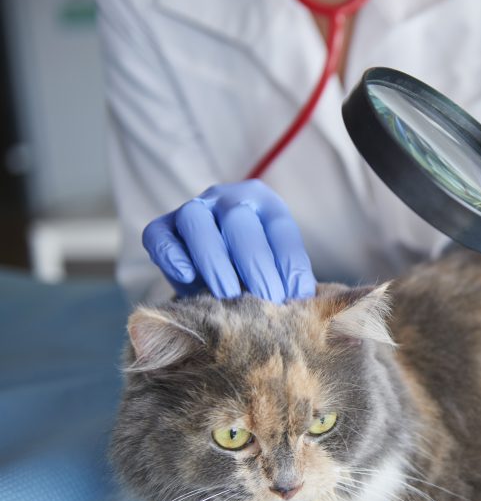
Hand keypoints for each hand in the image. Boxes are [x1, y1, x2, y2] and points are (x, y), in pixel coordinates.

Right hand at [142, 180, 315, 302]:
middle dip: (255, 264)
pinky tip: (187, 277)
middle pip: (238, 220)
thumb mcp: (278, 270)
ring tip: (228, 294)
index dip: (288, 264)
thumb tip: (301, 301)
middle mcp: (229, 198)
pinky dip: (170, 255)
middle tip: (266, 300)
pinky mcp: (163, 227)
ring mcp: (194, 209)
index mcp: (266, 204)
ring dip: (214, 260)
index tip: (294, 296)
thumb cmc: (257, 272)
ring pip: (196, 221)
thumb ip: (287, 280)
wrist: (220, 269)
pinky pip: (159, 235)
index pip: (280, 229)